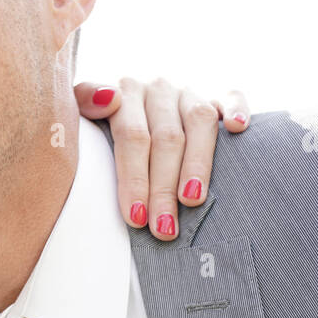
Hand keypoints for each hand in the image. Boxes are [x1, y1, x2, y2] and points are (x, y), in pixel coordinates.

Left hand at [74, 78, 249, 240]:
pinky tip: (238, 128)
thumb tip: (109, 99)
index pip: (132, 136)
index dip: (134, 177)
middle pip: (166, 138)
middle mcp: (158, 89)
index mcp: (125, 92)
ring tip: (191, 201)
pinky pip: (232, 96)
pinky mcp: (216, 94)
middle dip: (163, 187)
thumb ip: (83, 101)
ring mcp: (189, 91)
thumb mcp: (80, 112)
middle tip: (162, 228)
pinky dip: (237, 109)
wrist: (121, 105)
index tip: (135, 217)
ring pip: (199, 122)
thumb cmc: (99, 125)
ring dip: (198, 165)